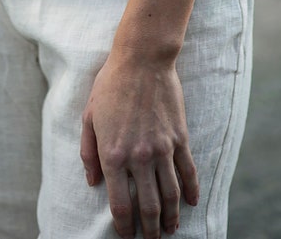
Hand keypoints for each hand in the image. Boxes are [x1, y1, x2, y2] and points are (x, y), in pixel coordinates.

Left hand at [80, 50, 198, 237]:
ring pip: (171, 196)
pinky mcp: (180, 138)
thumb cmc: (110, 85)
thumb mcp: (89, 116)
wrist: (142, 59)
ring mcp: (162, 149)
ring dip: (170, 218)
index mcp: (113, 155)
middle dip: (149, 230)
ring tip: (169, 230)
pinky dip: (191, 191)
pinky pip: (189, 172)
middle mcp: (139, 157)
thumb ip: (89, 152)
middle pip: (148, 207)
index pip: (120, 205)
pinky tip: (191, 204)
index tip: (125, 235)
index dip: (124, 226)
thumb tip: (93, 181)